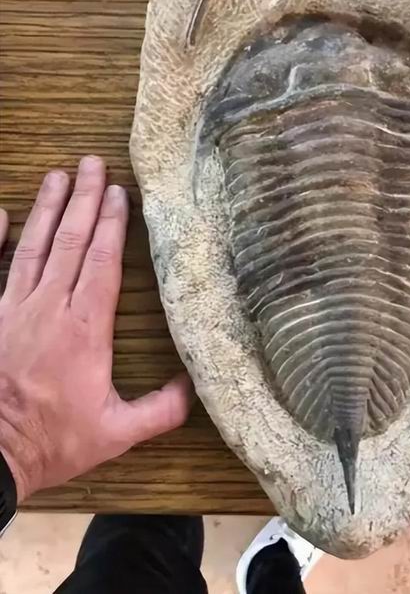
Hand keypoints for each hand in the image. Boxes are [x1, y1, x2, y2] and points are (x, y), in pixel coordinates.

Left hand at [0, 156, 192, 501]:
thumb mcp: (116, 434)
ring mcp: (13, 308)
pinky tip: (1, 213)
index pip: (101, 262)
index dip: (112, 224)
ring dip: (48, 208)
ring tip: (58, 174)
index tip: (120, 192)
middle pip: (71, 242)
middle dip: (85, 199)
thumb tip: (195, 384)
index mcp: (84, 329)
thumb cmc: (52, 441)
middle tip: (93, 163)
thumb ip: (160, 409)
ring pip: (34, 246)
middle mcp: (49, 308)